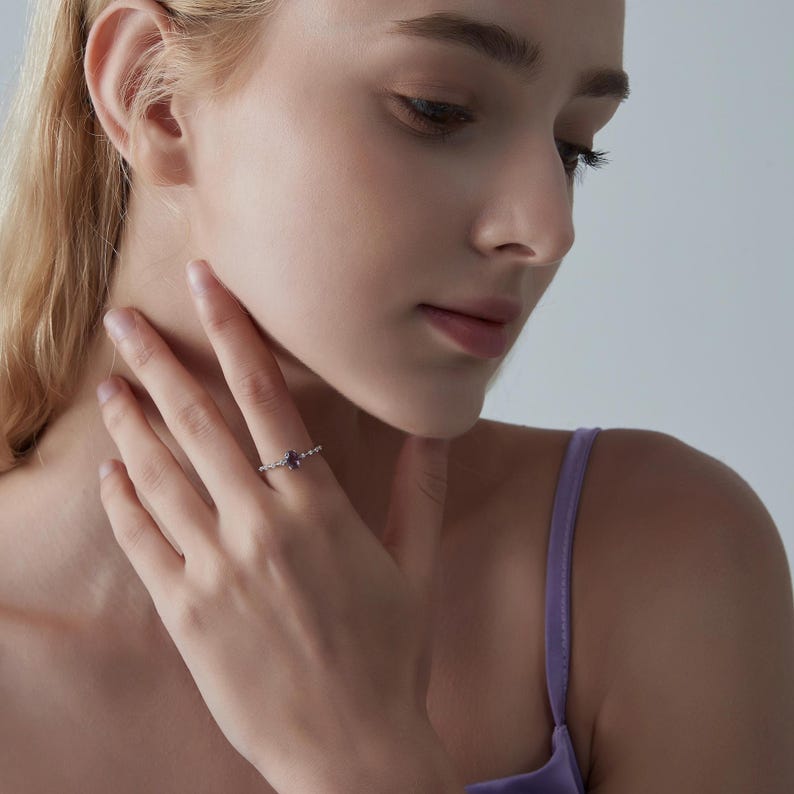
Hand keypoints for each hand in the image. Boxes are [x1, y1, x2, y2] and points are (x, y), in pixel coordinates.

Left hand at [95, 259, 452, 791]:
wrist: (352, 748)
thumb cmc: (390, 653)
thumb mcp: (415, 563)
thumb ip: (419, 486)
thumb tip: (436, 426)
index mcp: (317, 506)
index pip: (266, 395)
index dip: (234, 332)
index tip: (206, 286)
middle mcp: (260, 526)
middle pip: (198, 422)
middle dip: (158, 362)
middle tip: (124, 320)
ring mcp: (216, 569)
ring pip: (159, 474)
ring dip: (130, 423)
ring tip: (109, 384)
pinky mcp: (186, 612)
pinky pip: (142, 542)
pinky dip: (121, 501)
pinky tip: (109, 471)